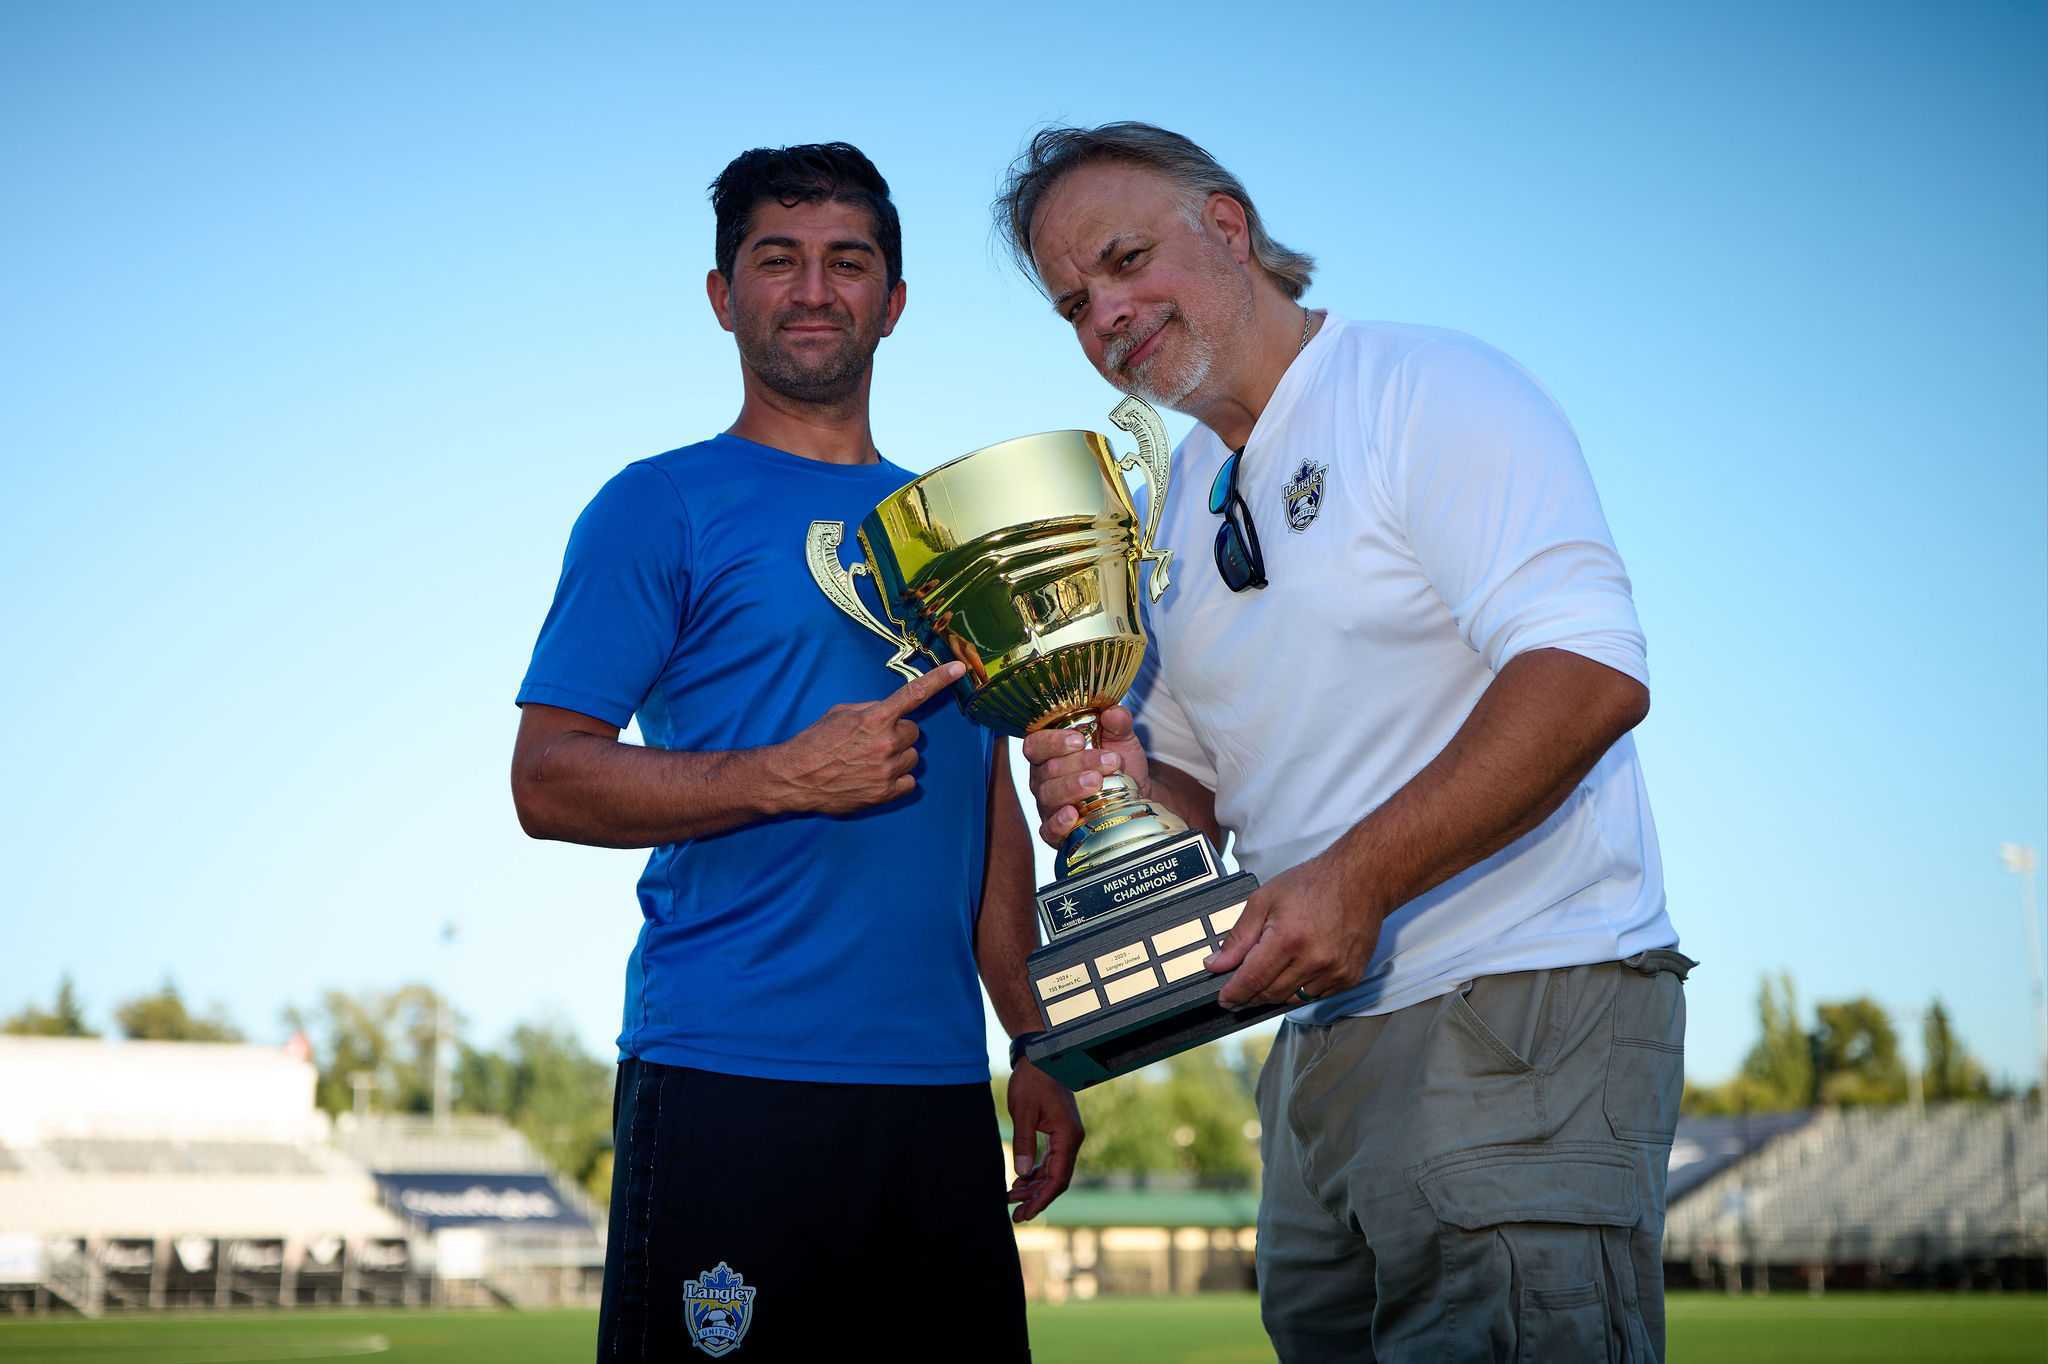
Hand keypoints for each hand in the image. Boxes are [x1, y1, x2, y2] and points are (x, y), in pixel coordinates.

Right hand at [765, 662, 965, 814]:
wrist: (796, 777)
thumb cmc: (815, 742)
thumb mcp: (841, 714)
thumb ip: (871, 710)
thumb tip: (891, 713)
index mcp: (875, 718)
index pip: (914, 695)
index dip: (939, 680)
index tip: (959, 669)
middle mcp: (886, 743)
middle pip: (914, 732)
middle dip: (899, 734)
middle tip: (874, 741)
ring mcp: (888, 770)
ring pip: (912, 757)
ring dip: (898, 757)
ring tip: (870, 761)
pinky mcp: (886, 793)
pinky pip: (909, 782)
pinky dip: (896, 779)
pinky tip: (875, 777)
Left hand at [1005, 1060, 1082, 1221]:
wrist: (1040, 1057)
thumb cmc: (1032, 1081)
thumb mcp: (1023, 1112)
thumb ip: (1024, 1143)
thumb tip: (1020, 1175)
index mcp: (1068, 1135)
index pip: (1058, 1177)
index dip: (1042, 1198)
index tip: (1026, 1213)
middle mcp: (1072, 1138)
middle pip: (1057, 1179)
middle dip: (1037, 1198)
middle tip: (1016, 1216)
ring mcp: (1067, 1135)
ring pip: (1054, 1171)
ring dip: (1034, 1186)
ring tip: (1011, 1199)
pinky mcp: (1059, 1132)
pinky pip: (1050, 1160)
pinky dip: (1036, 1172)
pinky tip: (1020, 1181)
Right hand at [1019, 705, 1150, 849]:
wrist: (1134, 797)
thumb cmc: (1117, 764)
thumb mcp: (1122, 740)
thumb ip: (1118, 724)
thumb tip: (1114, 712)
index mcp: (1050, 752)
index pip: (1036, 744)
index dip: (1053, 741)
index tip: (1079, 739)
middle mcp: (1042, 778)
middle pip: (1048, 770)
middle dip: (1079, 764)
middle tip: (1109, 761)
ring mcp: (1047, 805)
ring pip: (1049, 796)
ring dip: (1073, 788)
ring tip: (1098, 782)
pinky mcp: (1055, 831)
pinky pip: (1048, 829)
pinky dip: (1059, 823)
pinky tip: (1073, 815)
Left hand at [1206, 851, 1385, 1007]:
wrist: (1361, 879)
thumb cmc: (1313, 884)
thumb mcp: (1265, 900)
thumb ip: (1238, 936)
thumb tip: (1216, 964)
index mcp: (1288, 938)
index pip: (1252, 980)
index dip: (1234, 994)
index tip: (1224, 999)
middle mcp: (1314, 960)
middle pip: (1271, 994)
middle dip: (1251, 994)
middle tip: (1241, 988)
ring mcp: (1335, 972)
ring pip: (1293, 998)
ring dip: (1276, 991)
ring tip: (1272, 971)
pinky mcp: (1349, 977)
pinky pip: (1316, 995)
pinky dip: (1302, 988)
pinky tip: (1298, 969)